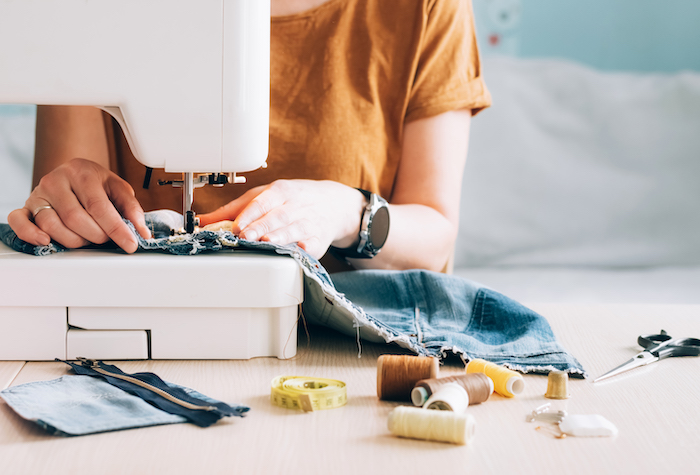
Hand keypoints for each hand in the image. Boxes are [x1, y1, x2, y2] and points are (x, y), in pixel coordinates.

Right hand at [7, 158, 150, 252]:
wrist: (73, 175)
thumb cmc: (97, 185)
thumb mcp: (118, 190)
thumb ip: (131, 209)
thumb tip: (142, 232)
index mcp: (82, 172)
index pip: (99, 206)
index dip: (116, 228)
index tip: (130, 244)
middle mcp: (56, 180)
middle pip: (75, 218)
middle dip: (96, 235)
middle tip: (105, 238)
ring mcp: (38, 194)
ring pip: (51, 225)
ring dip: (73, 240)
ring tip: (86, 238)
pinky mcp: (26, 207)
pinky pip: (19, 222)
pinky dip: (30, 234)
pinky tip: (45, 241)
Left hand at [198, 180, 364, 258]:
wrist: (332, 203)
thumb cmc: (292, 200)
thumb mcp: (265, 195)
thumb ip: (234, 209)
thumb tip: (202, 220)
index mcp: (279, 192)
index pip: (261, 202)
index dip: (248, 215)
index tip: (234, 226)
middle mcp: (294, 206)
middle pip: (276, 216)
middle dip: (260, 226)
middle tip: (245, 236)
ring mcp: (308, 222)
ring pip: (294, 229)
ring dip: (280, 236)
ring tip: (267, 243)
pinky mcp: (319, 239)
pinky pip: (313, 244)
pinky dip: (306, 248)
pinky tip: (299, 251)